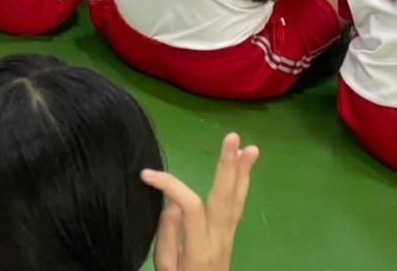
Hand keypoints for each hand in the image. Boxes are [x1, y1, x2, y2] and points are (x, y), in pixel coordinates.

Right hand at [145, 133, 257, 270]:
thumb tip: (173, 204)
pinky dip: (240, 183)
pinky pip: (237, 205)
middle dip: (229, 166)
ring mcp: (228, 235)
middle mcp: (219, 238)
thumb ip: (167, 235)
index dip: (169, 185)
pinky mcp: (230, 234)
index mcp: (199, 247)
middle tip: (233, 138)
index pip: (189, 206)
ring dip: (243, 172)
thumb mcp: (164, 267)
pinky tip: (243, 169)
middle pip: (225, 198)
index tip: (145, 174)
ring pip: (237, 199)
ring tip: (250, 148)